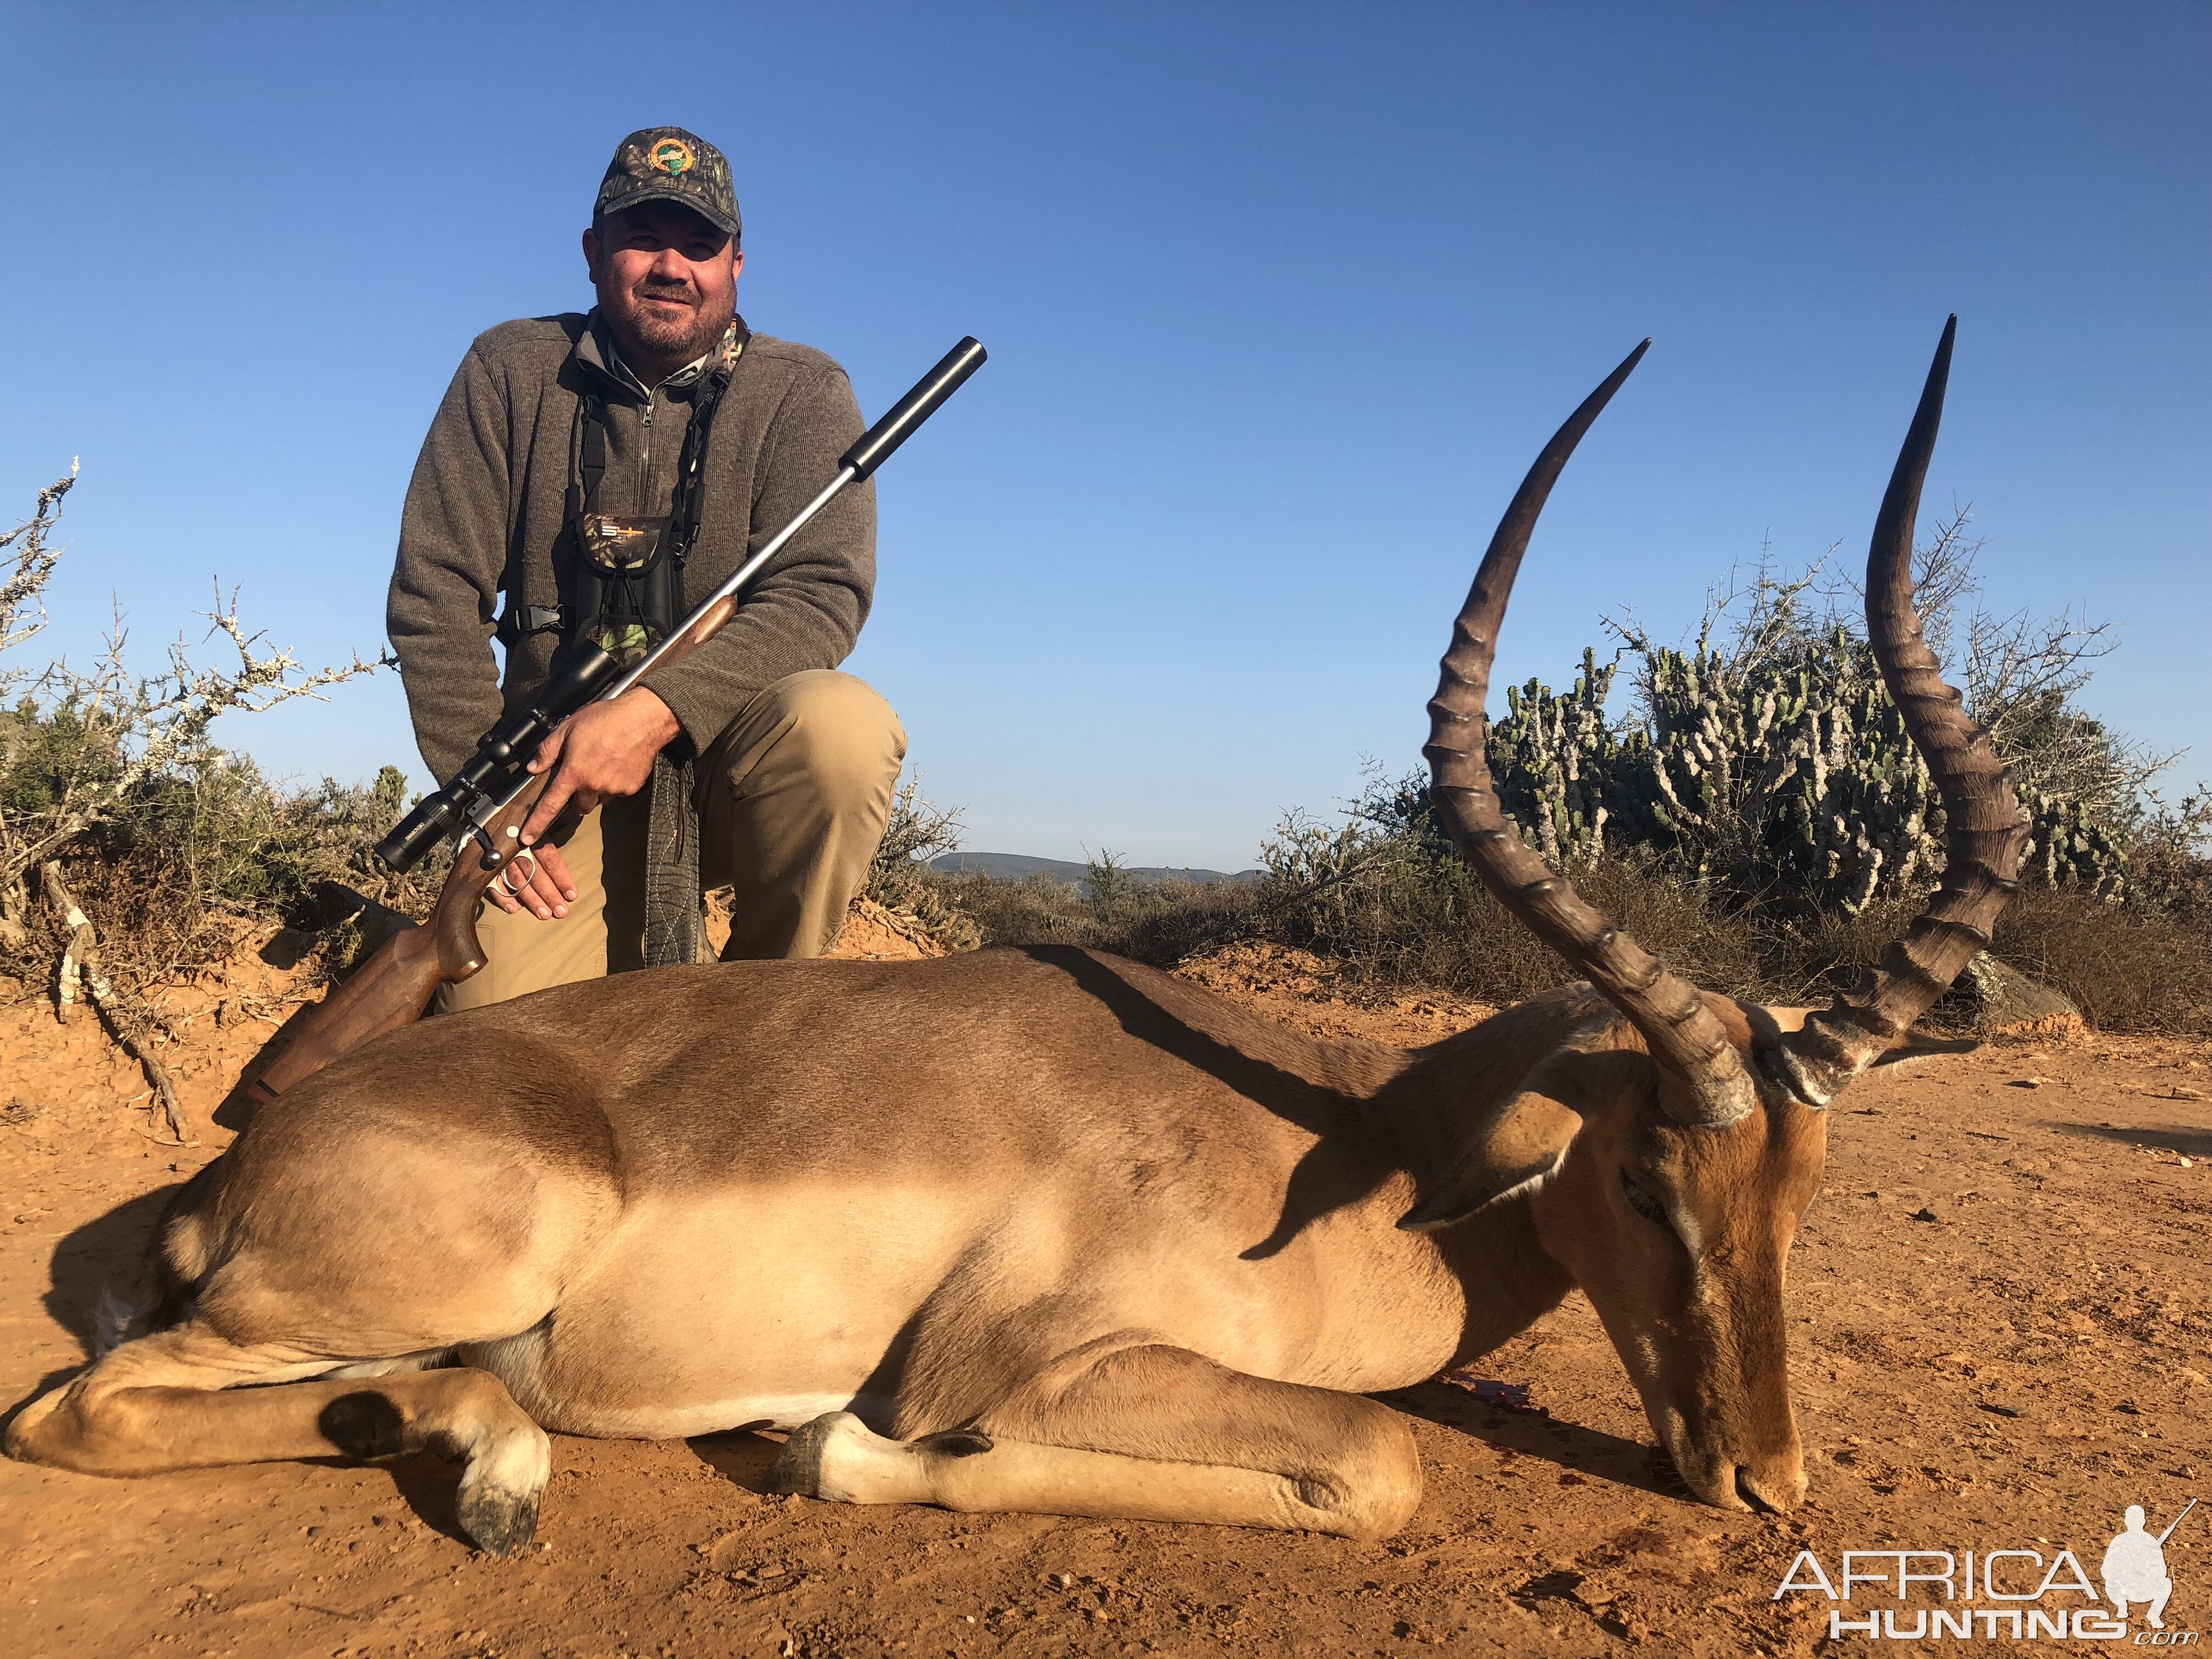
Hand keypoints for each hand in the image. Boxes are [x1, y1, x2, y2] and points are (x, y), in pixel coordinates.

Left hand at [492, 688, 680, 920]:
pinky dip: (612, 784)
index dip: (537, 823)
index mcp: (574, 772)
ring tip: (600, 766)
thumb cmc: (605, 719)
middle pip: (577, 808)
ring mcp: (614, 789)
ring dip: (594, 791)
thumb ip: (547, 750)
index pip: (550, 805)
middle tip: (577, 781)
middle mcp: (593, 786)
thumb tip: (533, 768)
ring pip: (597, 800)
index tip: (527, 839)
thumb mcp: (568, 727)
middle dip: (574, 800)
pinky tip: (616, 765)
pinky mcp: (631, 789)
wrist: (644, 719)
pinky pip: (616, 793)